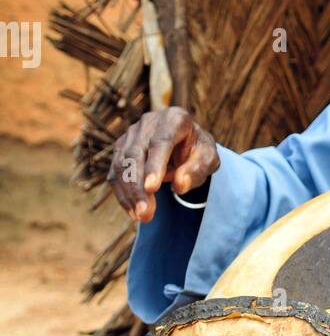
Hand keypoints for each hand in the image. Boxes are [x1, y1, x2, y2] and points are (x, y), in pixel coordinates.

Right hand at [108, 107, 219, 221]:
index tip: (152, 188)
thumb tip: (181, 185)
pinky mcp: (121, 149)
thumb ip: (198, 170)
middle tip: (145, 214)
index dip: (155, 165)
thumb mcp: (208, 159)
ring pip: (122, 164)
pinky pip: (115, 173)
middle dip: (138, 187)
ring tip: (142, 217)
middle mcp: (148, 122)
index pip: (161, 141)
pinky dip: (123, 194)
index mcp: (174, 119)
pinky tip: (133, 212)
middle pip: (136, 154)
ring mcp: (131, 134)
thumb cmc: (197, 150)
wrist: (184, 143)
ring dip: (129, 193)